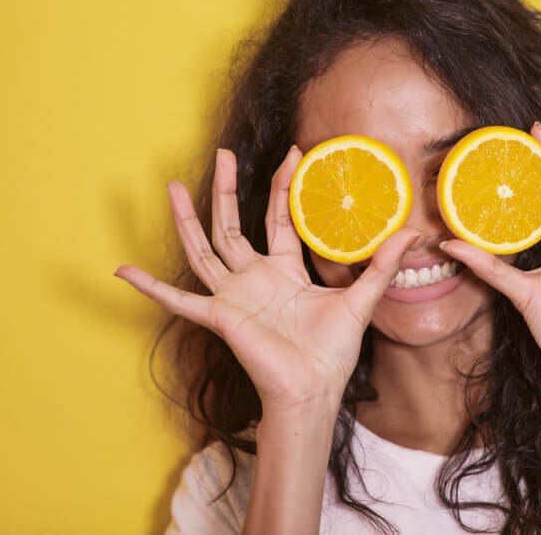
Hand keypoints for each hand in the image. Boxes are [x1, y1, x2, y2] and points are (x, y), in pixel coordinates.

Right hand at [114, 147, 420, 413]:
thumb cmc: (332, 351)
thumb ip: (383, 265)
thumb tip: (416, 233)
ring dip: (187, 219)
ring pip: (204, 248)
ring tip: (171, 185)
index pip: (280, 218)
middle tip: (224, 152)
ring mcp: (232, 295)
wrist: (313, 389)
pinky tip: (124, 271)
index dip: (283, 187)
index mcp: (284, 271)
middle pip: (234, 224)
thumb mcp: (361, 299)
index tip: (292, 153)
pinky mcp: (219, 317)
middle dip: (229, 189)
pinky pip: (179, 299)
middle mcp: (254, 278)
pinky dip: (151, 288)